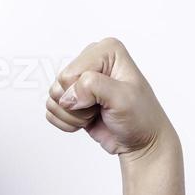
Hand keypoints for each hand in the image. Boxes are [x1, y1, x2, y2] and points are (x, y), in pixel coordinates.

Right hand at [45, 37, 178, 163]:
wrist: (142, 143)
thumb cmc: (141, 118)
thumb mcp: (123, 98)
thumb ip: (94, 87)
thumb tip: (67, 96)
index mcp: (106, 51)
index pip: (70, 73)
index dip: (83, 93)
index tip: (106, 100)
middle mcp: (91, 61)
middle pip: (59, 85)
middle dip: (78, 105)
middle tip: (100, 108)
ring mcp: (80, 80)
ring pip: (53, 98)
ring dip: (73, 115)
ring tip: (96, 114)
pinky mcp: (72, 99)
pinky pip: (51, 111)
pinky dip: (67, 122)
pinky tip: (88, 121)